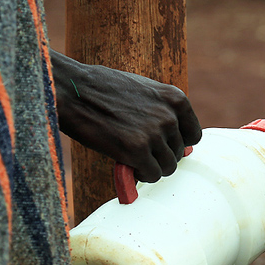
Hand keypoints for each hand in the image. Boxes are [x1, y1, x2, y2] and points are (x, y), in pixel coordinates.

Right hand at [51, 50, 202, 182]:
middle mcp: (170, 116)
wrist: (72, 89)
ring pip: (168, 167)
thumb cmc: (103, 89)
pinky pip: (151, 175)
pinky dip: (140, 175)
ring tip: (132, 157)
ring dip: (151, 167)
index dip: (177, 144)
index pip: (193, 135)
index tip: (161, 146)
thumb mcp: (144, 91)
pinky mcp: (136, 150)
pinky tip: (127, 164)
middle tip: (139, 151)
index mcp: (176, 99)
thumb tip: (181, 142)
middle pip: (179, 153)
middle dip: (160, 156)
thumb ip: (163, 112)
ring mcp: (154, 134)